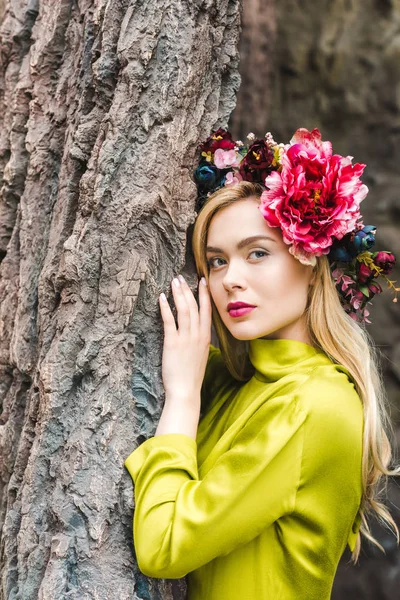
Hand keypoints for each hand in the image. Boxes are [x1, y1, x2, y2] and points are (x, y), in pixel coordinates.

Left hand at [159, 274, 211, 400]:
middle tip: (180, 278)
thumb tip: (197, 331)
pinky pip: (169, 321)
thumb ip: (199, 340)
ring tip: (173, 282)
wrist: (186, 390)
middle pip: (193, 306)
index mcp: (205, 337)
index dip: (204, 294)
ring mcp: (185, 338)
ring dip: (178, 294)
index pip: (206, 310)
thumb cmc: (191, 375)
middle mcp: (197, 335)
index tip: (202, 281)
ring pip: (183, 310)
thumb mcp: (201, 354)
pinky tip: (161, 298)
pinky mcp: (172, 342)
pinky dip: (165, 307)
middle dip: (187, 289)